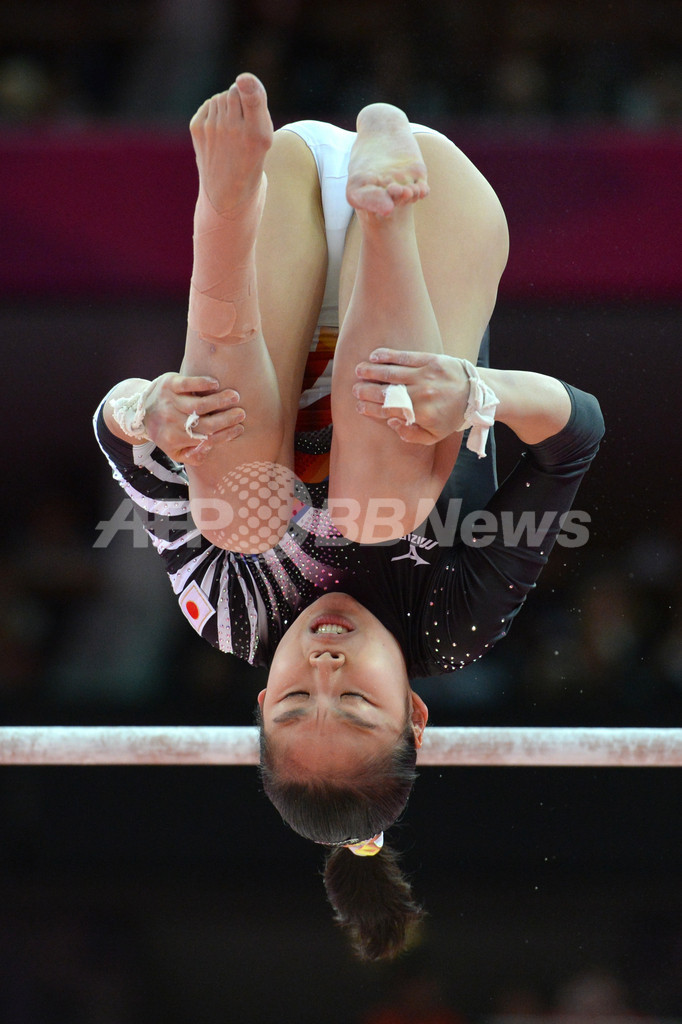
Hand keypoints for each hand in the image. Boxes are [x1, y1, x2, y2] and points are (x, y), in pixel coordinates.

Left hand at [143, 373, 244, 464]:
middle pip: (205, 423)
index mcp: (176, 439)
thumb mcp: (175, 450)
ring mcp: (170, 402)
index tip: (240, 428)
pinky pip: (187, 384)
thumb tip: (209, 448)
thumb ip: (194, 456)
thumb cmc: (166, 431)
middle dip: (227, 419)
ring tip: (235, 396)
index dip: (226, 434)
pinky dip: (202, 383)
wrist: (140, 410)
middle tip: (241, 413)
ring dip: (220, 400)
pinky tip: (215, 383)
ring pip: (199, 404)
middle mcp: (173, 421)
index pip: (206, 439)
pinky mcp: (168, 385)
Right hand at [353, 349, 470, 444]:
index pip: (389, 410)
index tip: (359, 406)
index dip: (371, 408)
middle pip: (387, 392)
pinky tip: (375, 356)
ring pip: (392, 372)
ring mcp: (426, 375)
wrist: (475, 394)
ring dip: (372, 371)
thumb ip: (410, 434)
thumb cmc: (451, 417)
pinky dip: (388, 356)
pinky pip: (405, 356)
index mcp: (421, 414)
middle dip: (367, 390)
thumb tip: (391, 421)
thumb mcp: (434, 436)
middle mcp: (422, 394)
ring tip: (359, 371)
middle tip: (355, 390)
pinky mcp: (431, 360)